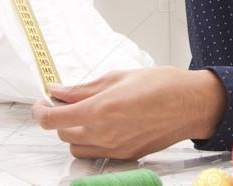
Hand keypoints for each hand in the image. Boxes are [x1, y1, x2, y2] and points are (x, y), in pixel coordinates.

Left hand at [31, 67, 226, 160]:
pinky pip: (97, 153)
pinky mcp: (127, 156)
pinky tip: (103, 123)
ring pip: (77, 147)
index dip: (40, 111)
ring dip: (73, 131)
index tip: (42, 102)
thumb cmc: (160, 85)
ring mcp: (116, 149)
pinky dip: (91, 140)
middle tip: (65, 100)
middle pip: (63, 135)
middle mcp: (104, 135)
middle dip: (59, 118)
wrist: (192, 104)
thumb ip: (83, 88)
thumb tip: (58, 90)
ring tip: (85, 112)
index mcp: (100, 111)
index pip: (53, 120)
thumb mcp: (117, 77)